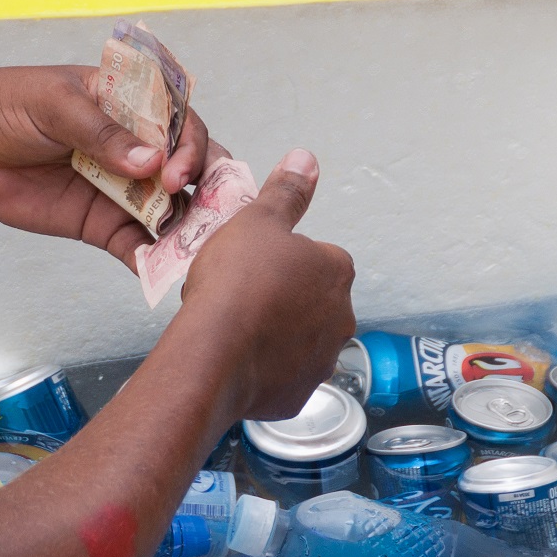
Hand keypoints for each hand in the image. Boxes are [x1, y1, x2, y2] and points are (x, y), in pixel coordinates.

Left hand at [0, 66, 217, 268]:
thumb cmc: (7, 106)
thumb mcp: (57, 105)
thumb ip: (104, 133)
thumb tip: (150, 162)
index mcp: (134, 106)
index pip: (182, 123)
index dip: (191, 147)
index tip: (175, 172)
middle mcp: (139, 148)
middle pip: (191, 169)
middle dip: (205, 189)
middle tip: (198, 210)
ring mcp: (125, 189)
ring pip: (173, 210)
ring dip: (189, 228)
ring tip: (195, 248)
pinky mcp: (103, 224)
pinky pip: (139, 245)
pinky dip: (155, 260)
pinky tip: (163, 270)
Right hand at [181, 149, 355, 420]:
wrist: (215, 352)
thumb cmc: (236, 285)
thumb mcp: (258, 221)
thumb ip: (286, 193)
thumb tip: (305, 161)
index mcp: (337, 270)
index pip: (318, 257)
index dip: (283, 259)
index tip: (255, 264)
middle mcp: (341, 317)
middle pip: (311, 301)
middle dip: (283, 299)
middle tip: (243, 296)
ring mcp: (322, 359)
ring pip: (299, 340)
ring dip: (276, 335)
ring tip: (238, 328)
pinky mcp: (299, 395)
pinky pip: (283, 377)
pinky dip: (265, 371)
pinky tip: (239, 359)